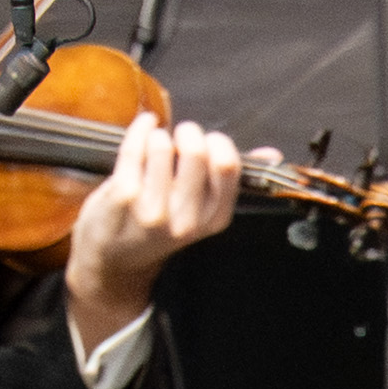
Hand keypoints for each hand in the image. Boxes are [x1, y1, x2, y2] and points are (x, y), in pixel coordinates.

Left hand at [62, 108, 245, 334]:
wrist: (113, 260)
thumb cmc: (158, 225)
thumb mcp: (201, 210)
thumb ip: (232, 179)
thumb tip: (273, 155)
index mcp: (214, 219)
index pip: (228, 166)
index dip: (217, 143)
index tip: (207, 141)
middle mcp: (186, 219)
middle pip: (197, 151)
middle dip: (188, 132)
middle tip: (180, 135)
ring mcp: (153, 209)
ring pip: (163, 144)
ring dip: (159, 135)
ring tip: (156, 144)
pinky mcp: (124, 197)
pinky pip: (135, 146)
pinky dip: (140, 128)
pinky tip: (143, 128)